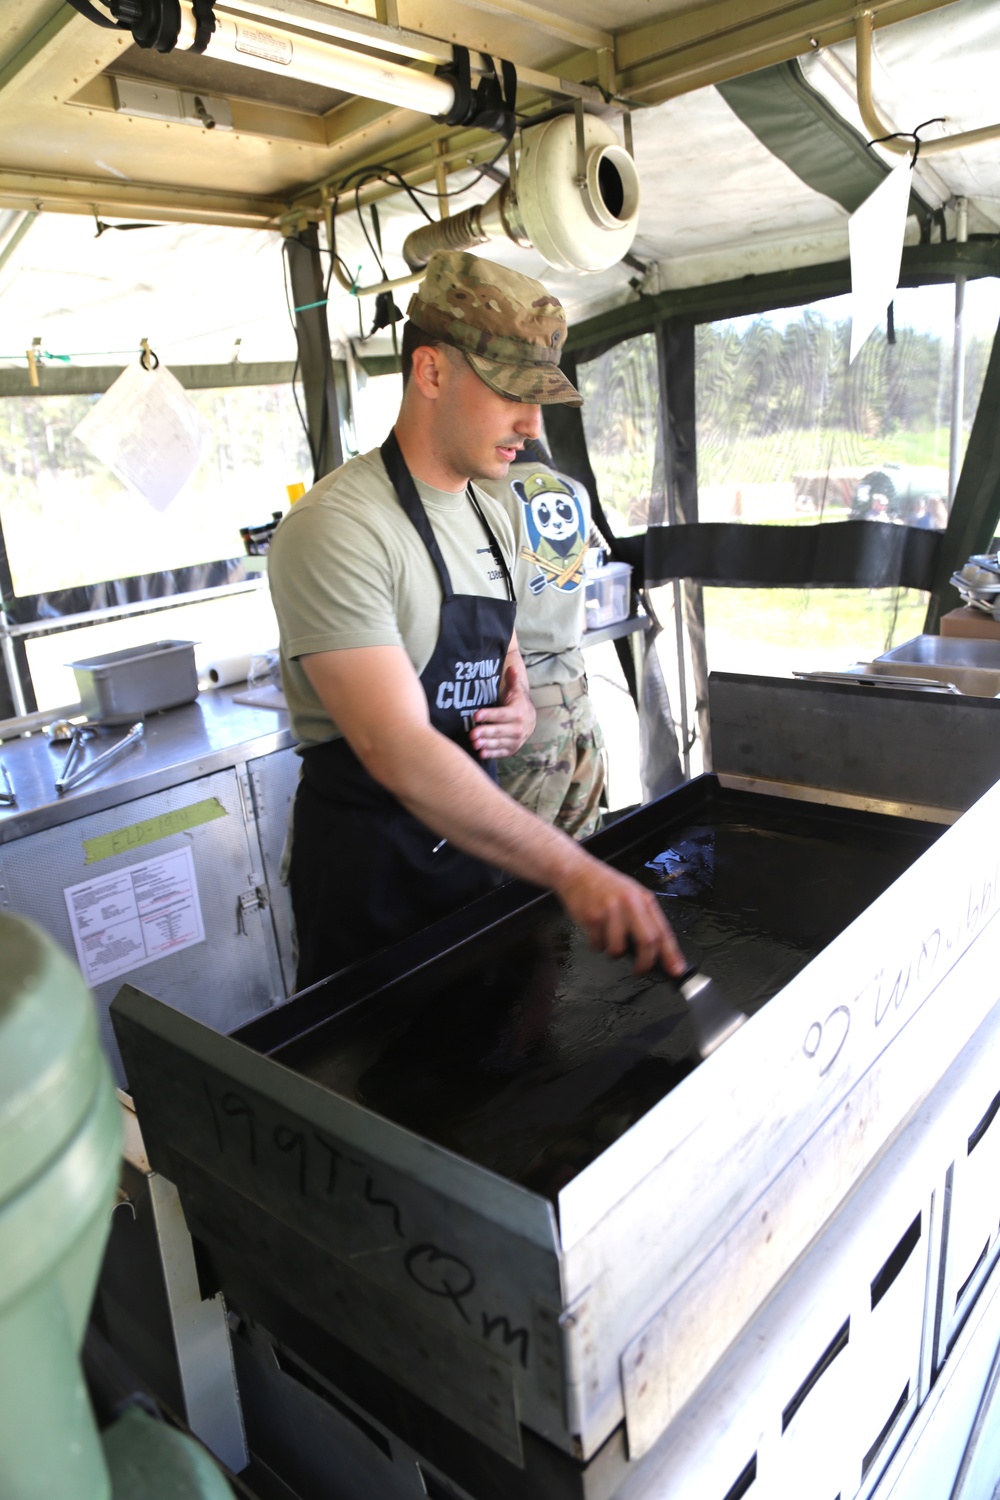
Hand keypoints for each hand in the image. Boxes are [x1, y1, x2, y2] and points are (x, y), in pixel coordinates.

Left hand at [470, 664, 535, 759]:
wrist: (530, 720)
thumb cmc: (517, 703)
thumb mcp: (516, 691)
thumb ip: (512, 680)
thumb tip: (511, 668)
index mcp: (518, 713)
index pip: (502, 715)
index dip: (489, 715)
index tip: (476, 715)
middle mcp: (518, 728)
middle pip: (500, 731)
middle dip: (486, 732)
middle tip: (472, 733)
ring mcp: (516, 740)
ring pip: (500, 743)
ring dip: (486, 744)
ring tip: (474, 743)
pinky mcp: (512, 749)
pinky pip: (501, 752)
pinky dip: (492, 754)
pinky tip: (481, 753)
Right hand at [555, 857, 685, 975]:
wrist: (576, 871)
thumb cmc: (605, 885)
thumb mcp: (632, 895)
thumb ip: (645, 918)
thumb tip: (657, 948)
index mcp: (644, 899)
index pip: (663, 931)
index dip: (671, 954)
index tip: (676, 970)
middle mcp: (630, 903)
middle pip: (647, 941)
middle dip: (645, 963)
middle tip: (640, 970)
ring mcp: (610, 910)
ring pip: (618, 948)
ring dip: (614, 952)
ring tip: (609, 941)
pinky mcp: (591, 917)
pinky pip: (598, 944)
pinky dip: (597, 945)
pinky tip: (595, 932)